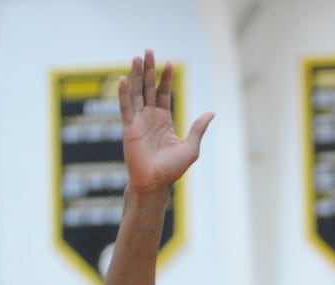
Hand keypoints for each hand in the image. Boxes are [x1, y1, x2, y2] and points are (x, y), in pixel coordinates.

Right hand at [118, 50, 213, 194]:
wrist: (155, 183)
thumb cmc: (173, 170)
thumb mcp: (191, 147)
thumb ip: (198, 128)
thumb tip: (211, 113)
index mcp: (164, 120)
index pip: (164, 93)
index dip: (166, 78)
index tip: (170, 63)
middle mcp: (150, 117)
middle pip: (148, 88)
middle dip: (149, 69)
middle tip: (149, 51)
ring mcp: (138, 121)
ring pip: (137, 93)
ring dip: (136, 75)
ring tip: (137, 58)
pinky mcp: (129, 128)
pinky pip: (126, 107)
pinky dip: (124, 93)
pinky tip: (123, 78)